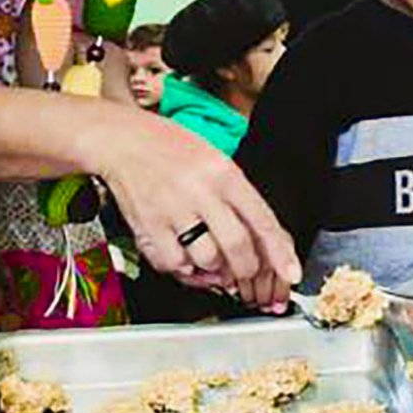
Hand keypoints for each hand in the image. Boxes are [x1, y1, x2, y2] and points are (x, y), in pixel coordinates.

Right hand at [88, 110, 299, 306]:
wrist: (122, 140)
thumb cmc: (169, 147)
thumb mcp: (215, 159)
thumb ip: (236, 197)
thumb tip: (259, 238)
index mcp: (223, 173)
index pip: (261, 219)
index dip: (279, 252)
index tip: (291, 272)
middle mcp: (200, 191)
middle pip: (237, 247)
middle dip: (246, 268)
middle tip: (245, 270)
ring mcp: (172, 210)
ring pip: (207, 260)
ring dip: (214, 269)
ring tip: (210, 255)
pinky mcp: (148, 226)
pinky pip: (174, 264)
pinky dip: (183, 269)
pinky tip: (184, 255)